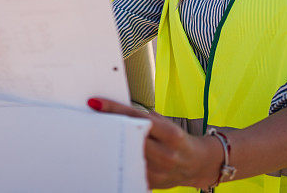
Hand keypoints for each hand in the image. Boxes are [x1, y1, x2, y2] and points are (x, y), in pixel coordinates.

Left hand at [88, 98, 221, 188]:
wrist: (198, 163)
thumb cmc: (177, 138)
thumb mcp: (166, 124)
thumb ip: (144, 118)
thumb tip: (115, 110)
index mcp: (170, 134)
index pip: (137, 118)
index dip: (114, 109)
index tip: (95, 102)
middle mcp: (166, 153)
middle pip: (129, 137)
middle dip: (108, 127)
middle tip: (89, 119)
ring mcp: (159, 171)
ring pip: (127, 155)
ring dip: (110, 145)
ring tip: (94, 135)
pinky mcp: (153, 183)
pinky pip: (131, 170)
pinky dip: (118, 161)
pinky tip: (107, 154)